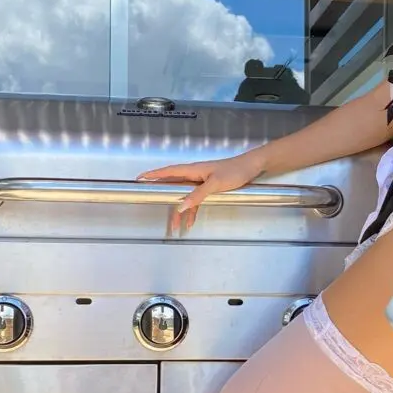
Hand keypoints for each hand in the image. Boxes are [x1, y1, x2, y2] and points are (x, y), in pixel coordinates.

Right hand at [136, 153, 263, 235]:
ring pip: (186, 197)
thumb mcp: (215, 184)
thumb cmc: (235, 170)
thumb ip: (197, 195)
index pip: (168, 172)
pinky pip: (196, 200)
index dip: (153, 175)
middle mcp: (195, 174)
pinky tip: (191, 221)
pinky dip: (193, 210)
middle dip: (165, 199)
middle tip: (154, 207)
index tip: (140, 177)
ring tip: (175, 226)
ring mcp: (202, 181)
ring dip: (181, 211)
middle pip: (174, 187)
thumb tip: (180, 206)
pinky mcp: (210, 187)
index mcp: (193, 170)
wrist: (252, 166)